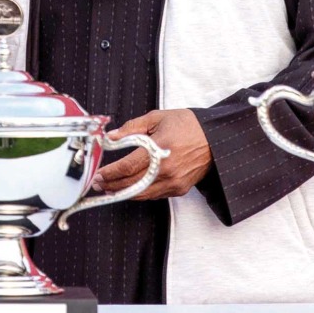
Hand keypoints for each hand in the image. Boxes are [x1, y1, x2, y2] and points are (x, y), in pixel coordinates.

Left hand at [93, 108, 210, 199]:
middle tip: (97, 184)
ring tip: (108, 188)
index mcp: (160, 149)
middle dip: (111, 185)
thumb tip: (111, 137)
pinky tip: (129, 188)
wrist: (216, 139)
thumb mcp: (158, 118)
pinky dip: (140, 192)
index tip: (97, 174)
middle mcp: (167, 169)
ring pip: (142, 194)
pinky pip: (154, 195)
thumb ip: (132, 128)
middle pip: (132, 183)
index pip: (128, 166)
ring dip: (123, 192)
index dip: (110, 173)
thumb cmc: (188, 125)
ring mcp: (174, 182)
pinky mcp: (180, 189)